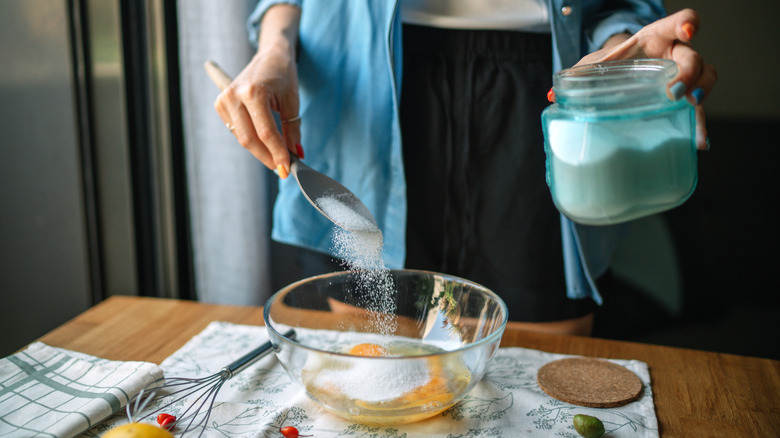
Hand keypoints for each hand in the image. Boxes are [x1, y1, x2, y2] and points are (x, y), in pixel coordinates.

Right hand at [213, 5, 301, 177]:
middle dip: (267, 157)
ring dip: (260, 152)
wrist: (270, 55)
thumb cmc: (283, 76)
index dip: (277, 153)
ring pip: (242, 138)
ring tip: (277, 157)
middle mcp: (234, 96)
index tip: (288, 168)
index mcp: (253, 92)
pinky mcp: (220, 104)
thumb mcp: (292, 102)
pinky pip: (237, 132)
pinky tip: (264, 144)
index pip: (266, 133)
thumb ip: (292, 130)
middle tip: (282, 169)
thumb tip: (296, 155)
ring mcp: (224, 100)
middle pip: (250, 140)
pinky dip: (252, 141)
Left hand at [576, 9, 716, 149]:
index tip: (688, 32)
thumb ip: (578, 75)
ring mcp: (682, 76)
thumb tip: (552, 95)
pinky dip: (697, 126)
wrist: (618, 72)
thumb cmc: (612, 63)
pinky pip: (696, 110)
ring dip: (700, 94)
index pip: (680, 22)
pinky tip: (697, 142)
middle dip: (690, 73)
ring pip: (706, 78)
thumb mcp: (596, 64)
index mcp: (656, 38)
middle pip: (695, 57)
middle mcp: (675, 54)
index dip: (687, 24)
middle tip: (675, 92)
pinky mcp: (682, 98)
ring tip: (689, 109)